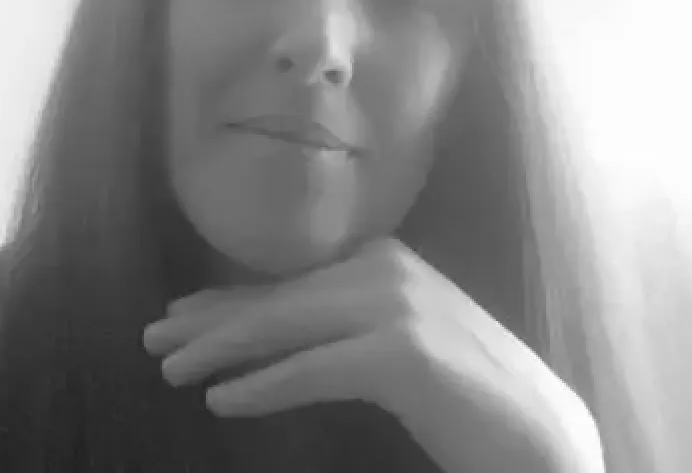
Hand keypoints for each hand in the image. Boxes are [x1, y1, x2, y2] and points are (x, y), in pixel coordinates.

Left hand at [143, 237, 604, 472]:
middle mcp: (384, 269)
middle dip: (208, 323)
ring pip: (284, 329)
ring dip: (219, 352)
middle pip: (276, 301)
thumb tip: (257, 328)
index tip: (177, 316)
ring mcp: (395, 306)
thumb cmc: (463, 391)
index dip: (225, 301)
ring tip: (171, 372)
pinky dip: (263, 387)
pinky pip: (311, 371)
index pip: (286, 284)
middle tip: (153, 340)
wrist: (538, 431)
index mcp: (382, 260)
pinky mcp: (401, 352)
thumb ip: (334, 326)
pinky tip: (224, 401)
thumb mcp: (391, 344)